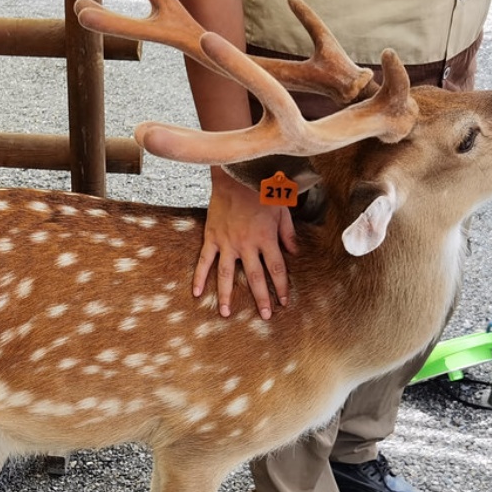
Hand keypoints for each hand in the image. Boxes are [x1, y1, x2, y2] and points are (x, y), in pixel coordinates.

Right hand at [194, 172, 295, 318]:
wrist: (236, 174)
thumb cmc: (262, 190)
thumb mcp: (282, 209)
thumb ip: (288, 233)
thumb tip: (294, 252)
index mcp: (266, 238)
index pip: (276, 269)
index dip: (281, 287)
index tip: (283, 302)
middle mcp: (247, 244)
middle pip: (255, 277)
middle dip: (261, 298)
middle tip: (264, 316)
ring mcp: (227, 243)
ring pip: (227, 275)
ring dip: (226, 295)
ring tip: (225, 313)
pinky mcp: (212, 237)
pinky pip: (204, 261)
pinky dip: (199, 277)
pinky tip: (196, 292)